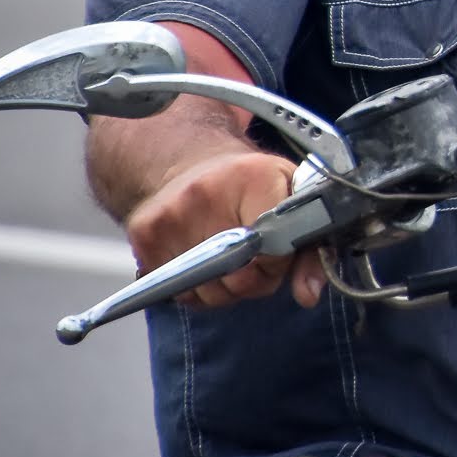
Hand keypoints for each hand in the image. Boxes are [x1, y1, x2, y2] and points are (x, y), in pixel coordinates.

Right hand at [124, 149, 326, 308]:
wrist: (189, 161)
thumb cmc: (250, 183)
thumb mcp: (291, 198)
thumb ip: (312, 248)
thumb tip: (309, 295)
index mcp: (255, 178)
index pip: (273, 250)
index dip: (278, 261)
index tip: (276, 250)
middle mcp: (207, 194)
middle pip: (240, 278)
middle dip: (255, 279)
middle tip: (254, 258)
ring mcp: (171, 215)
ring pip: (209, 291)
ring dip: (225, 287)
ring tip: (228, 257)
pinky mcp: (144, 235)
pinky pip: (180, 292)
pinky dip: (196, 287)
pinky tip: (202, 259)